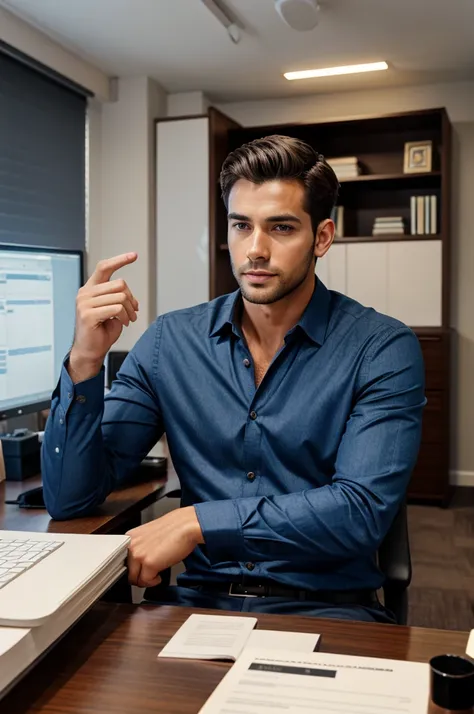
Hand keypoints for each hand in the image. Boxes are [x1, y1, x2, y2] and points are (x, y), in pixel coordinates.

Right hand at [68, 253, 138, 381]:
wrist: (90, 351)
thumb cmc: (101, 332)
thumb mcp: (112, 310)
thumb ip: (118, 297)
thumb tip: (129, 294)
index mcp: (90, 289)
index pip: (104, 267)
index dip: (119, 260)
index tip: (134, 255)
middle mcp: (85, 293)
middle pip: (120, 284)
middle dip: (132, 299)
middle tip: (134, 312)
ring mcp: (85, 303)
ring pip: (120, 297)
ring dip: (130, 310)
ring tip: (128, 320)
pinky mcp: (88, 314)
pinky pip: (117, 308)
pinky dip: (125, 317)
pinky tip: (123, 324)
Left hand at [126, 507, 203, 587]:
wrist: (187, 525)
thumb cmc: (175, 528)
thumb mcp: (151, 535)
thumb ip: (141, 546)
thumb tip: (139, 561)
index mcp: (131, 536)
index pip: (122, 559)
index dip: (132, 568)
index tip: (138, 571)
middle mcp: (132, 545)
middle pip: (127, 571)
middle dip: (139, 576)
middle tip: (149, 575)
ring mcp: (139, 554)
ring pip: (134, 579)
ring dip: (145, 580)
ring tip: (155, 575)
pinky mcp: (149, 563)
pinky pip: (146, 582)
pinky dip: (154, 582)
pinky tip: (160, 575)